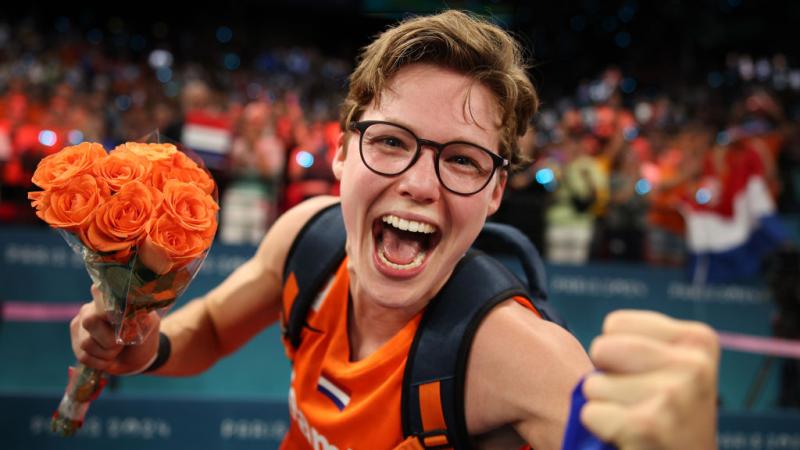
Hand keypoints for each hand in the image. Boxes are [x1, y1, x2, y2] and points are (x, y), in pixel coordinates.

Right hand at [70, 284, 160, 373]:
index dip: (108, 310)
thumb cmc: (144, 333)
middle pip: (90, 321)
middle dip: (110, 338)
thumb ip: (139, 315)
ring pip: (86, 342)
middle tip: (122, 342)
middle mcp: (90, 308)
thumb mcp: (148, 323)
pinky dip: (100, 362)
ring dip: (107, 353)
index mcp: (108, 297)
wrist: (139, 355)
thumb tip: (128, 312)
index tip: (120, 320)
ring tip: (117, 350)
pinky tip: (109, 358)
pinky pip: (84, 357)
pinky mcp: (76, 344)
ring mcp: (80, 326)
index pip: (99, 294)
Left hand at [581, 310, 718, 449]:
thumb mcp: (671, 366)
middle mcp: (693, 364)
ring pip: (593, 384)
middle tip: (636, 401)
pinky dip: (600, 427)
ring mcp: (673, 395)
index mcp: (697, 338)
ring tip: (636, 419)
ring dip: (604, 405)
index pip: (615, 324)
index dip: (616, 353)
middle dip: (606, 377)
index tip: (646, 377)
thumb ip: (639, 339)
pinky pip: (590, 413)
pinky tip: (630, 436)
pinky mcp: (647, 425)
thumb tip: (579, 338)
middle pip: (601, 349)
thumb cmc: (668, 412)